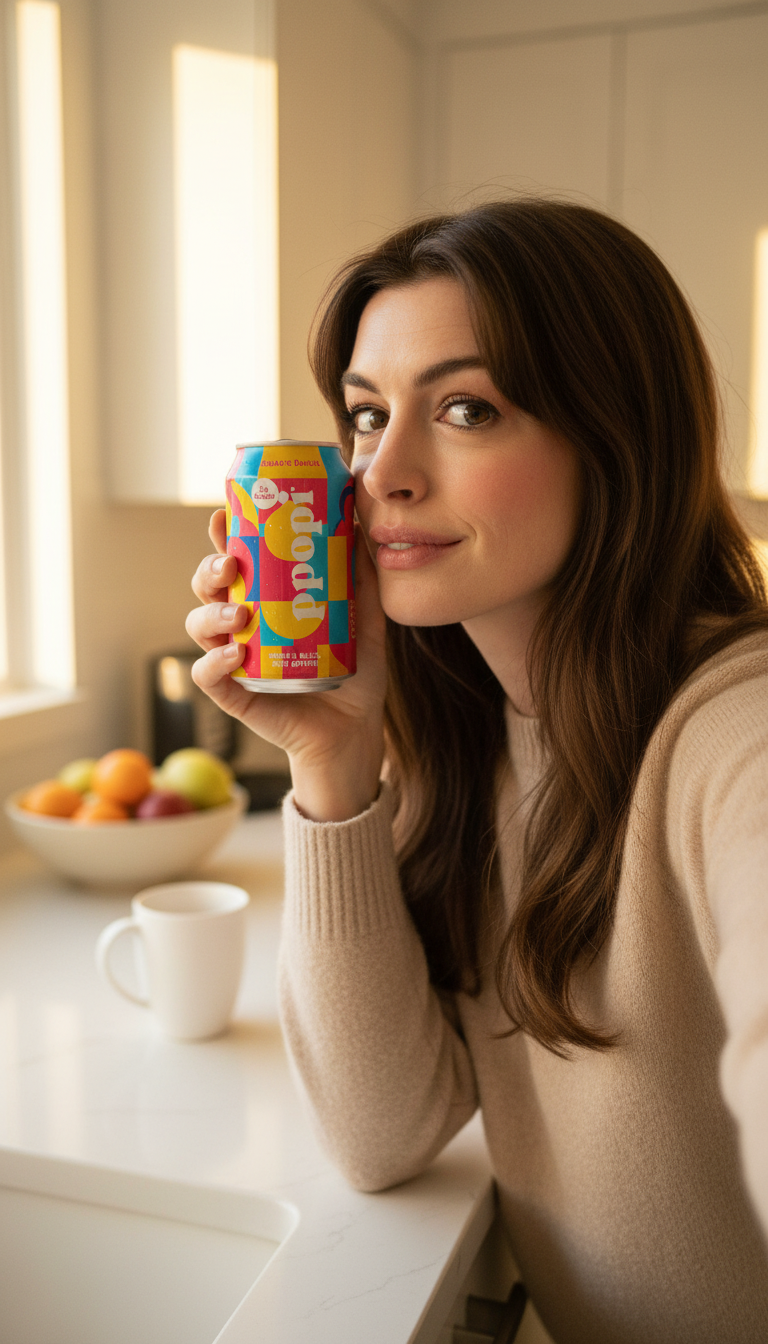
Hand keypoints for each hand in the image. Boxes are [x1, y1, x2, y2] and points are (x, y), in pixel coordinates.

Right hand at [186, 510, 387, 820]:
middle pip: (207, 586)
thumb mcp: (365, 620)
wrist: (353, 728)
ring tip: (239, 616)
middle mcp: (242, 624)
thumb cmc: (353, 671)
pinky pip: (207, 674)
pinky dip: (214, 662)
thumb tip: (358, 527)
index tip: (222, 515)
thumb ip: (362, 580)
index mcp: (264, 600)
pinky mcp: (233, 693)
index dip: (221, 537)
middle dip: (209, 569)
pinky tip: (236, 655)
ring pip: (198, 625)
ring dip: (211, 614)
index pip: (235, 561)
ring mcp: (233, 658)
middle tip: (231, 565)